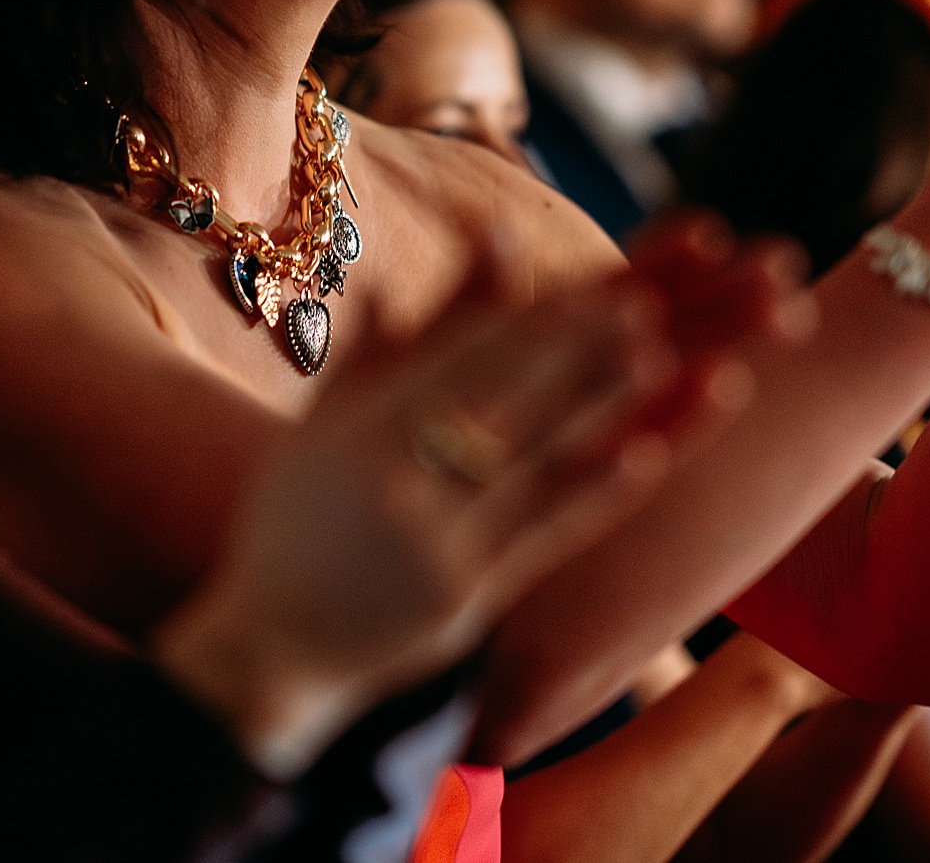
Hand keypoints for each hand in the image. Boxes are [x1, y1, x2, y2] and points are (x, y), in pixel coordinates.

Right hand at [154, 250, 751, 776]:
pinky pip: (539, 535)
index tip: (588, 284)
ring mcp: (437, 542)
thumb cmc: (293, 525)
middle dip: (576, 349)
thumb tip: (391, 281)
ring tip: (659, 359)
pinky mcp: (467, 597)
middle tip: (642, 305)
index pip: (459, 360)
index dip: (528, 319)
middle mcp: (399, 482)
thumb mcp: (317, 431)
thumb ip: (369, 356)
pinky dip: (591, 491)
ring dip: (600, 407)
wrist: (270, 648)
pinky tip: (641, 457)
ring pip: (534, 459)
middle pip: (505, 399)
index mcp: (359, 431)